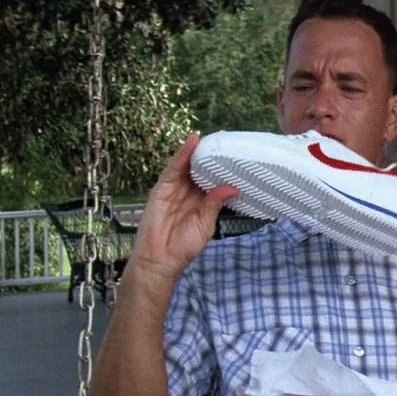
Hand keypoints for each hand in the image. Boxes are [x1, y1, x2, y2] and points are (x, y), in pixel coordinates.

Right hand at [126, 132, 237, 289]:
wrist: (160, 259)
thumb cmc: (183, 246)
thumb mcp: (205, 224)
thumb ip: (215, 204)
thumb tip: (233, 188)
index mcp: (202, 200)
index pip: (213, 179)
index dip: (222, 167)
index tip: (236, 155)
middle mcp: (189, 192)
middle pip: (200, 169)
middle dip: (210, 155)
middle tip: (224, 140)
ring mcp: (175, 189)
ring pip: (187, 165)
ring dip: (196, 150)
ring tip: (209, 136)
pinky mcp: (162, 188)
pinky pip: (173, 169)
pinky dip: (182, 155)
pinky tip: (191, 143)